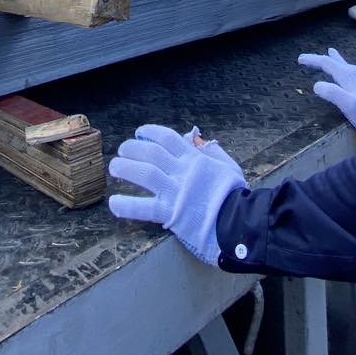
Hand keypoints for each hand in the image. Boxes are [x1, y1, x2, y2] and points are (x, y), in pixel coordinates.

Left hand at [108, 124, 247, 265]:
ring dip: (125, 168)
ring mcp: (176, 192)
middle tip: (122, 150)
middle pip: (151, 152)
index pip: (168, 138)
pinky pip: (143, 208)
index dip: (150, 132)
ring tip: (114, 167)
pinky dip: (127, 204)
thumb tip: (200, 143)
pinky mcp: (171, 214)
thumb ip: (213, 154)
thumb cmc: (236, 196)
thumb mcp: (229, 167)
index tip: (139, 132)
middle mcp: (183, 171)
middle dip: (132, 148)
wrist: (241, 222)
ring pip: (144, 173)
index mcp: (195, 159)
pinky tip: (114, 203)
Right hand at [298, 48, 355, 136]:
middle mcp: (354, 72)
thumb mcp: (347, 104)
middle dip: (319, 59)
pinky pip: (348, 69)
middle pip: (333, 61)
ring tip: (329, 53)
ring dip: (332, 60)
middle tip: (307, 58)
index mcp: (347, 75)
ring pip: (342, 64)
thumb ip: (332, 93)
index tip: (300, 59)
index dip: (312, 60)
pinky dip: (341, 66)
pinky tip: (345, 69)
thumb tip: (317, 85)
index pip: (326, 63)